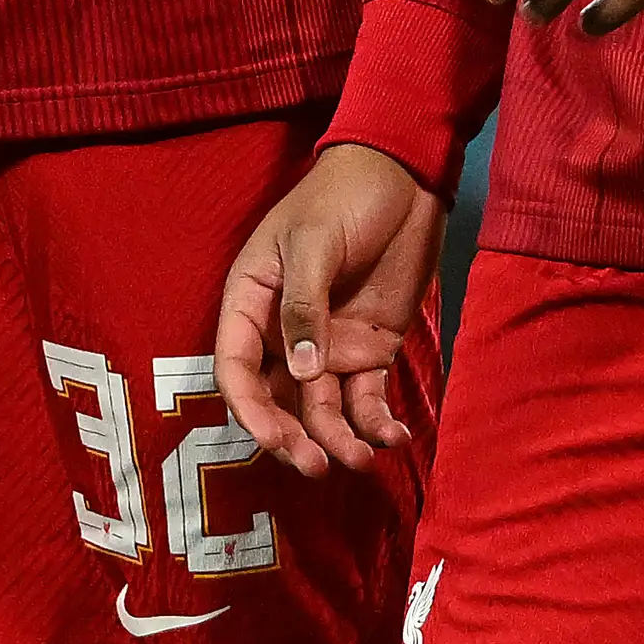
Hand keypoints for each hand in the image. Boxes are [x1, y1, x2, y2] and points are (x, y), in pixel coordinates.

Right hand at [214, 143, 442, 478]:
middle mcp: (284, 334)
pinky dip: (378, 424)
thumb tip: (301, 372)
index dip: (250, 409)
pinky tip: (395, 438)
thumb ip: (304, 304)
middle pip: (277, 401)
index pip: (237, 367)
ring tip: (363, 458)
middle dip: (293, 438)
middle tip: (318, 466)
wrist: (405, 177)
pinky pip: (367, 400)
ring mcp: (328, 346)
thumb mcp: (314, 241)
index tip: (274, 441)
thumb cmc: (343, 196)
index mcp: (252, 301)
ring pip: (322, 410)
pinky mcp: (369, 351)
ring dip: (338, 440)